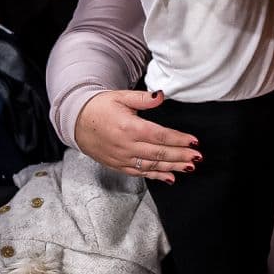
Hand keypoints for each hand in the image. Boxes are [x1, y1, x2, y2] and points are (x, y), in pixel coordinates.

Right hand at [73, 89, 201, 181]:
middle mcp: (126, 145)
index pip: (159, 136)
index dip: (178, 140)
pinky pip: (140, 173)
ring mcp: (121, 158)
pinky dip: (156, 176)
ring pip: (152, 165)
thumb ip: (143, 98)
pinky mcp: (118, 165)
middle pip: (159, 153)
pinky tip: (170, 177)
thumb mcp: (120, 96)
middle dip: (181, 156)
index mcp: (128, 127)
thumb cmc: (100, 107)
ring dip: (172, 167)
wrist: (76, 122)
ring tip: (189, 166)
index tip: (194, 141)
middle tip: (198, 157)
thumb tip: (160, 95)